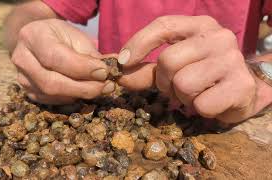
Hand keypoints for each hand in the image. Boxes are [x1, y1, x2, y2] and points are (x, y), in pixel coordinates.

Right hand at [11, 19, 113, 103]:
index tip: (104, 72)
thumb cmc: (61, 37)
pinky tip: (86, 92)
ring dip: (80, 95)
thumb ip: (91, 55)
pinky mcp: (28, 93)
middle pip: (51, 82)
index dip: (81, 68)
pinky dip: (72, 99)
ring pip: (51, 95)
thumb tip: (111, 69)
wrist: (40, 42)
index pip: (56, 57)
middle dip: (83, 87)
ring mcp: (22, 78)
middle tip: (107, 86)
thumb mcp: (76, 37)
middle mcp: (21, 58)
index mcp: (32, 36)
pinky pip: (51, 102)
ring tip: (101, 89)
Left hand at [118, 15, 256, 122]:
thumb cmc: (204, 74)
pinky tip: (210, 102)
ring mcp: (232, 60)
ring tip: (194, 94)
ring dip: (182, 97)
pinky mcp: (241, 85)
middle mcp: (218, 37)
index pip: (164, 26)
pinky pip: (201, 104)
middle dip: (164, 81)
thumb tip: (120, 77)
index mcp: (200, 26)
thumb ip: (148, 71)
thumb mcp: (176, 66)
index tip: (123, 62)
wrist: (245, 88)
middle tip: (175, 88)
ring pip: (183, 84)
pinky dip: (199, 109)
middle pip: (168, 60)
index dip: (139, 43)